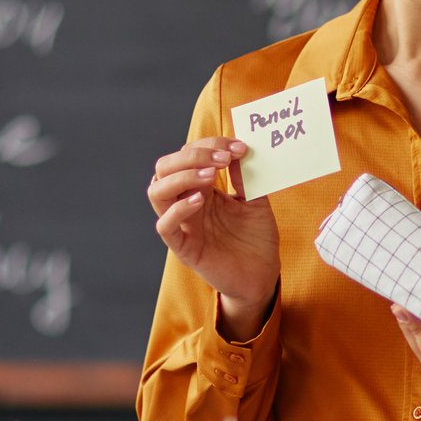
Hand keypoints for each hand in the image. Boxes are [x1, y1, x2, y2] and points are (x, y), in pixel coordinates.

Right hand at [146, 137, 279, 331]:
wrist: (263, 275)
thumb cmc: (256, 237)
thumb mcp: (254, 199)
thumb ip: (244, 175)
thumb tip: (239, 147)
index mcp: (201, 188)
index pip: (188, 154)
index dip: (210, 145)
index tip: (239, 147)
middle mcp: (186, 202)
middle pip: (165, 168)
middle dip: (191, 155)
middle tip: (223, 158)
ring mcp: (183, 224)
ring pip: (157, 192)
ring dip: (181, 177)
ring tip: (210, 175)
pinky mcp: (184, 248)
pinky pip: (166, 226)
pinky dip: (178, 209)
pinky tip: (200, 200)